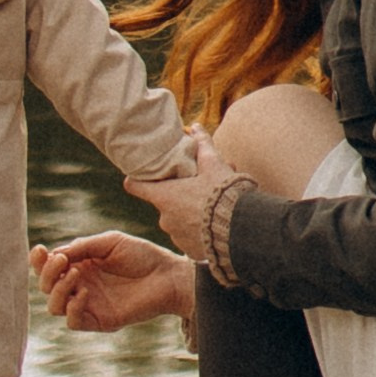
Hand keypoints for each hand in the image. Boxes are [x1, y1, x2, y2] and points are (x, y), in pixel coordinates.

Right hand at [31, 230, 195, 331]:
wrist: (166, 275)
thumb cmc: (141, 255)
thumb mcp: (109, 242)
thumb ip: (83, 247)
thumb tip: (56, 254)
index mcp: (79, 265)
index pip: (49, 267)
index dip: (38, 261)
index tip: (40, 250)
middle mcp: (79, 285)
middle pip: (46, 287)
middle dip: (46, 274)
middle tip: (62, 262)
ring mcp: (88, 304)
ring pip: (54, 306)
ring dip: (58, 290)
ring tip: (76, 274)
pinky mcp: (99, 320)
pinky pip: (73, 321)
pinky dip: (72, 307)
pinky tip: (84, 292)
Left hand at [126, 139, 237, 267]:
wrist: (240, 229)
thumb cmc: (223, 193)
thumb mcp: (213, 164)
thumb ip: (202, 144)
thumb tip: (195, 126)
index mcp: (164, 196)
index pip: (135, 186)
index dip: (137, 178)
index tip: (142, 174)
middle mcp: (165, 219)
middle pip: (164, 201)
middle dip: (180, 194)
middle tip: (201, 186)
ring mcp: (176, 236)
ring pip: (178, 220)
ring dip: (190, 213)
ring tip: (214, 204)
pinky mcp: (190, 250)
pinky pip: (189, 237)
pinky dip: (198, 230)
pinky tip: (215, 223)